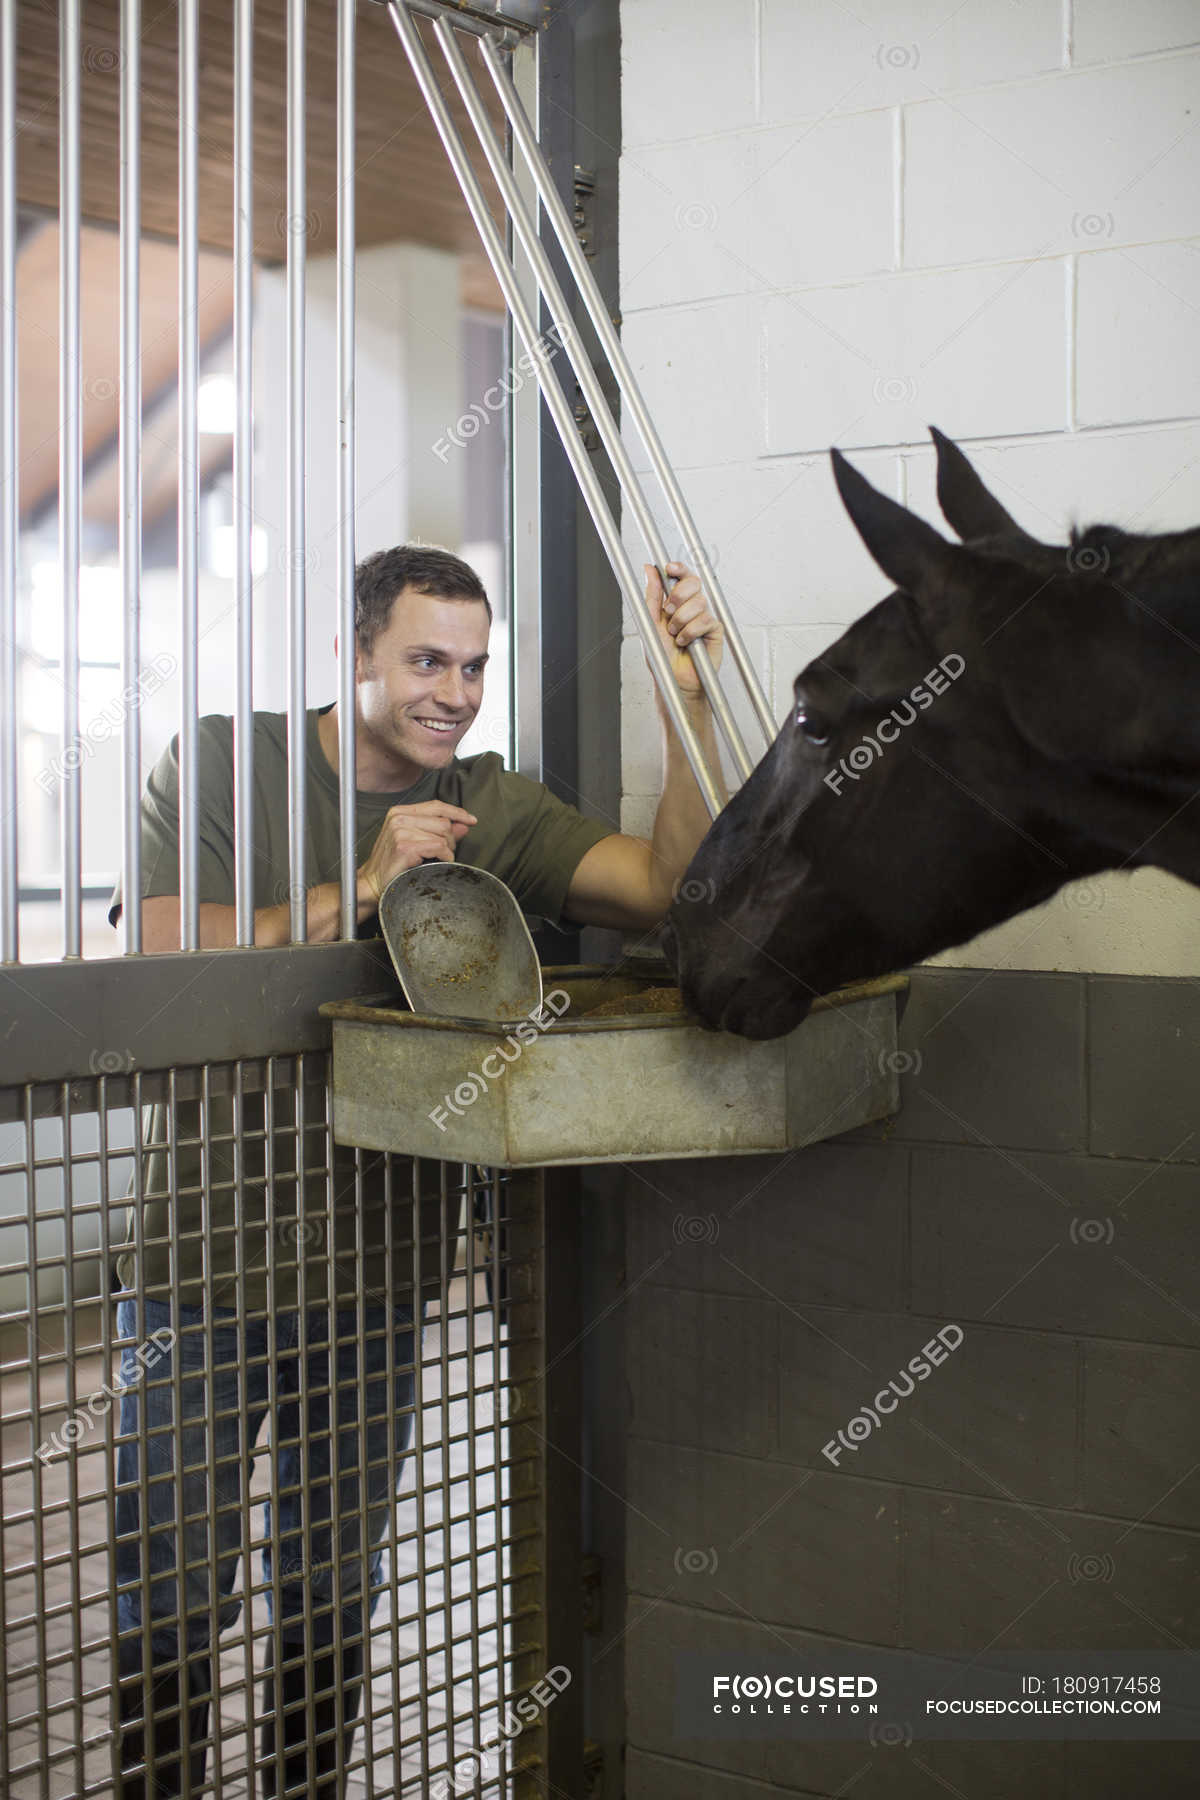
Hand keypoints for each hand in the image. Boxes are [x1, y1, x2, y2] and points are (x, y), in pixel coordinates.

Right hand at [356, 800, 476, 916]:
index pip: (436, 805)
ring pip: (443, 836)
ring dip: (447, 851)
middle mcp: (399, 818)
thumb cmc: (393, 865)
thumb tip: (464, 824)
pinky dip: (444, 857)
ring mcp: (400, 831)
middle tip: (443, 854)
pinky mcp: (405, 846)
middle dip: (451, 839)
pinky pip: (439, 847)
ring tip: (434, 860)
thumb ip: (439, 831)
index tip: (471, 820)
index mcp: (399, 812)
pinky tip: (435, 863)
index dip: (457, 812)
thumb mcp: (416, 842)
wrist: (372, 884)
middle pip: (443, 822)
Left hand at [642, 561, 723, 700]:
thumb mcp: (651, 622)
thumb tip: (649, 569)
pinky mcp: (715, 630)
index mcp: (678, 602)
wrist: (673, 678)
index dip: (679, 568)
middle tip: (668, 612)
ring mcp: (705, 617)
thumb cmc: (663, 654)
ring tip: (674, 634)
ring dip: (680, 620)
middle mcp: (693, 607)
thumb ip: (652, 595)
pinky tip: (685, 642)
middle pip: (694, 582)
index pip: (683, 576)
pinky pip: (705, 620)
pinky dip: (690, 632)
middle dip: (678, 595)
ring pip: (698, 603)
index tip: (669, 568)